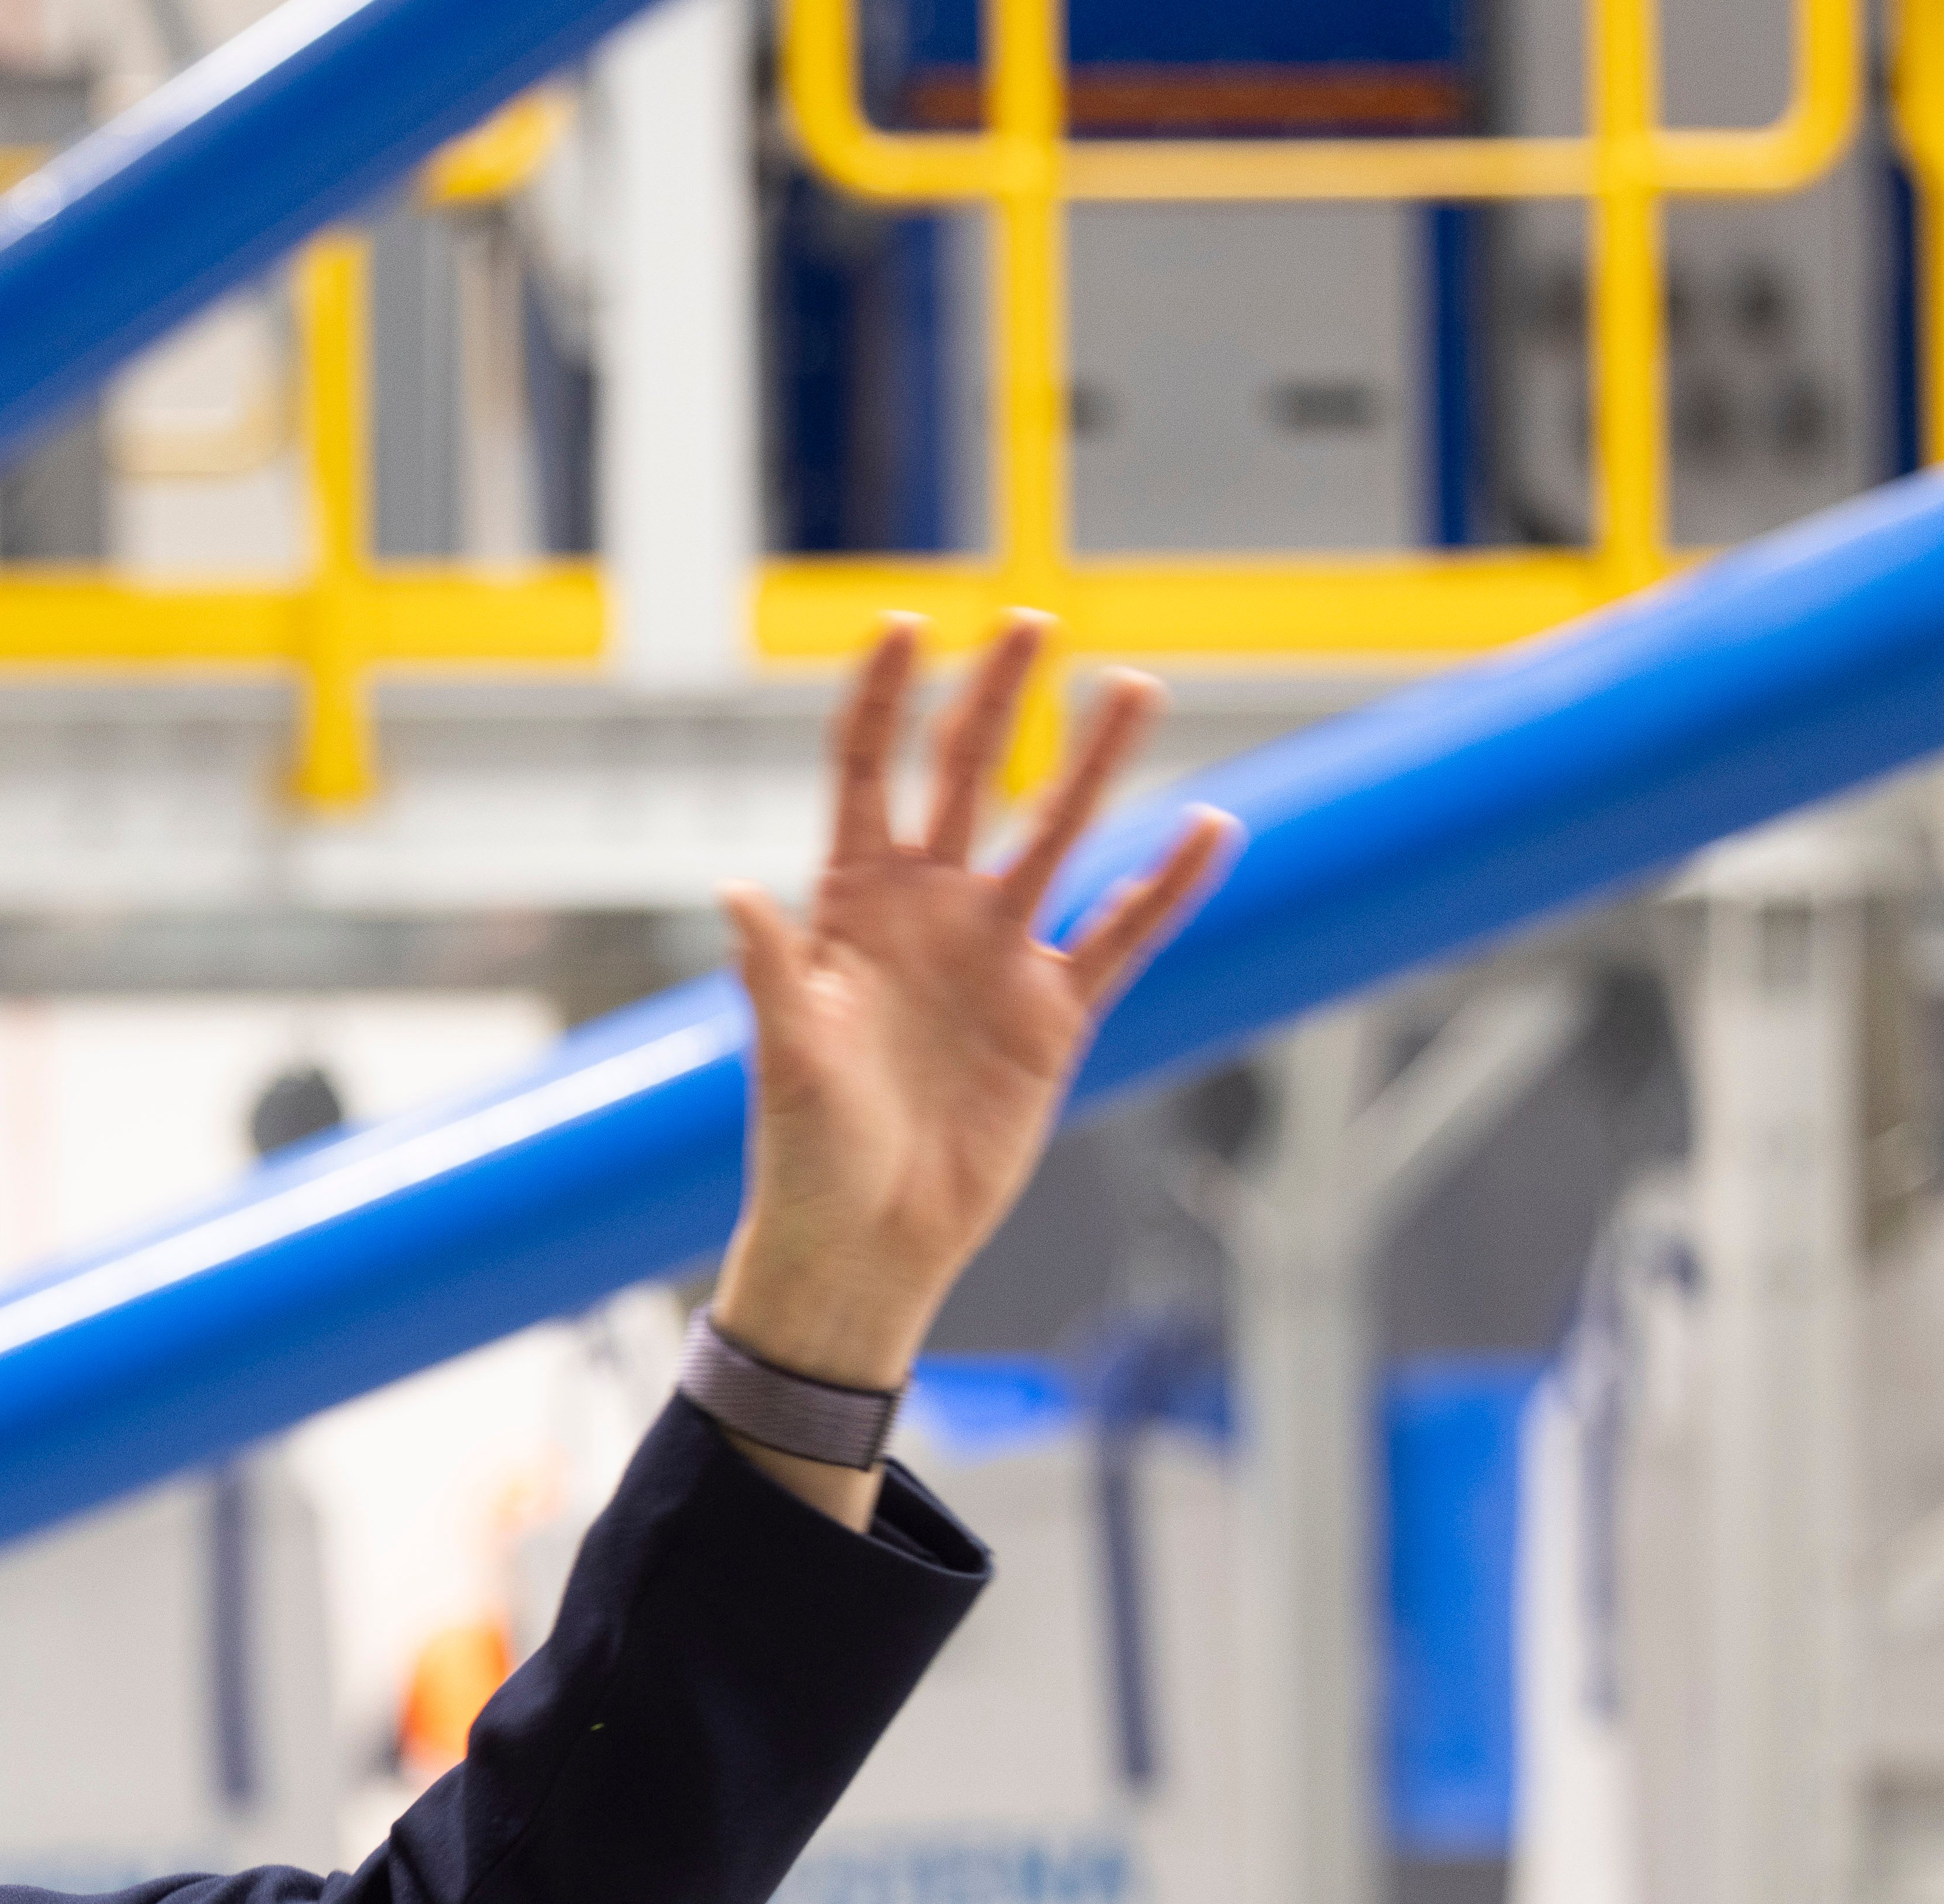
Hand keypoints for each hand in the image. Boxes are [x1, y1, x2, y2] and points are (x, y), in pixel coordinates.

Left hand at [711, 617, 1234, 1411]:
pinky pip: (1122, 933)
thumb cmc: (807, 1153)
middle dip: (998, 698)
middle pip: (967, 776)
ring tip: (1137, 688)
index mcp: (851, 906)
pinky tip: (1210, 830)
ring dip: (1095, 764)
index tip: (907, 624)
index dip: (883, 699)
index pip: (867, 772)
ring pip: (1056, 834)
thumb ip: (772, 971)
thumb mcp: (785, 1057)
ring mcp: (995, 954)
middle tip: (1036, 622)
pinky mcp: (1053, 1012)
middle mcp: (928, 911)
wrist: (867, 1240)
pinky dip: (1166, 886)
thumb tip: (732, 892)